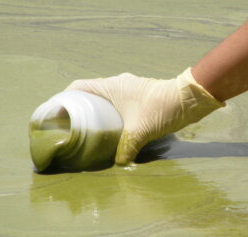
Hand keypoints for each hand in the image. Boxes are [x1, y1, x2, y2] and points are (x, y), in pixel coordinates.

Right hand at [66, 68, 223, 165]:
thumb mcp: (140, 131)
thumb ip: (126, 148)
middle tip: (72, 128)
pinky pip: (117, 104)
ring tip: (90, 132)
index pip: (77, 87)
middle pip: (89, 94)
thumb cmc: (161, 108)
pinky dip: (111, 114)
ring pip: (105, 100)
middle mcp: (117, 84)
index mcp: (110, 86)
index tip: (57, 114)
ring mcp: (129, 89)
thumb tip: (119, 163)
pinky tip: (113, 130)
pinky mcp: (139, 96)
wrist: (190, 99)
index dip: (64, 99)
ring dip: (97, 112)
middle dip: (80, 109)